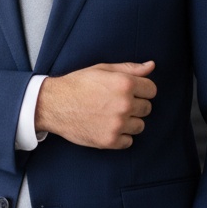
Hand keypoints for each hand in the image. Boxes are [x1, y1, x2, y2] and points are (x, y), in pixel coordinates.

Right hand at [34, 61, 155, 149]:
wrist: (54, 104)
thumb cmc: (78, 84)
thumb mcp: (103, 69)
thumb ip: (130, 68)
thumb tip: (151, 66)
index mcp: (125, 84)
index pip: (152, 90)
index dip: (141, 90)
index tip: (130, 92)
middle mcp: (124, 104)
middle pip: (147, 108)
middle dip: (136, 105)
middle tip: (117, 103)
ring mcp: (118, 124)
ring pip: (140, 126)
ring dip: (130, 122)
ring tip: (112, 115)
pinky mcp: (110, 140)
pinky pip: (129, 141)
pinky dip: (121, 136)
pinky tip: (108, 127)